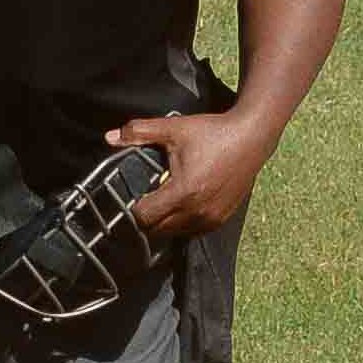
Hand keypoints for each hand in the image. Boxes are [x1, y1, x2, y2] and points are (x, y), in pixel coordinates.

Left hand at [111, 110, 278, 241]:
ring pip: (173, 233)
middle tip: (142, 199)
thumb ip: (138, 133)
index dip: (131, 209)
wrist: (253, 135)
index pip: (143, 217)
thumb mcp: (173, 129)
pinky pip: (191, 231)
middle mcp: (197, 211)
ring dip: (162, 222)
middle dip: (144, 218)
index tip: (129, 197)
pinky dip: (180, 223)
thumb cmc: (213, 132)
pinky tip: (178, 205)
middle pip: (155, 230)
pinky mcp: (221, 219)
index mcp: (183, 192)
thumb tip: (109, 137)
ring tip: (160, 201)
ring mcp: (211, 218)